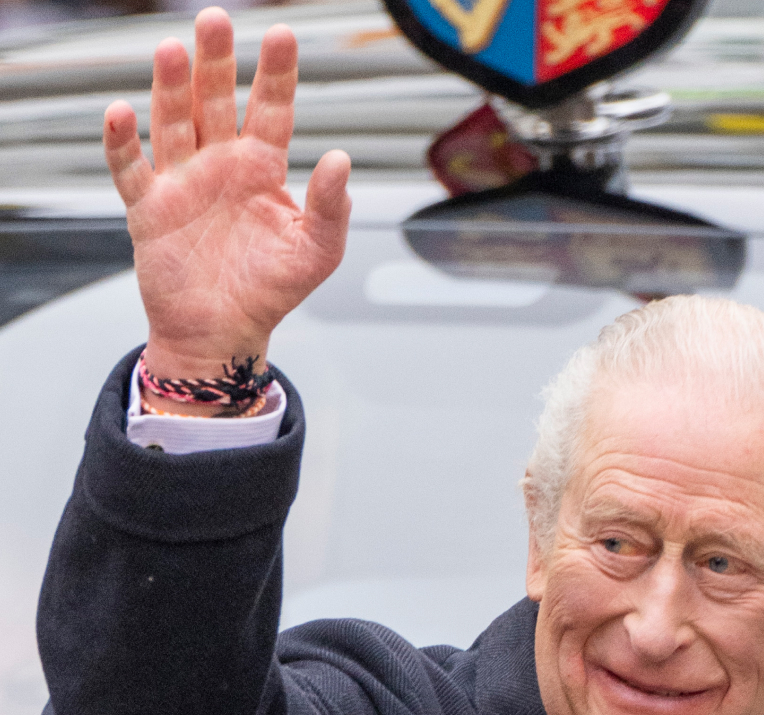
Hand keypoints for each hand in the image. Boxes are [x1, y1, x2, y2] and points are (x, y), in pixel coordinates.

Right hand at [103, 7, 350, 394]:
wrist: (223, 333)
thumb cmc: (271, 291)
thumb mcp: (316, 253)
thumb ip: (332, 209)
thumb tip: (340, 158)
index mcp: (262, 169)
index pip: (272, 110)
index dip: (276, 74)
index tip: (282, 35)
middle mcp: (220, 165)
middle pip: (215, 102)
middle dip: (216, 63)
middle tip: (215, 20)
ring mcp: (182, 182)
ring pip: (173, 122)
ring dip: (170, 88)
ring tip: (171, 50)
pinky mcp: (149, 209)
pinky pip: (130, 169)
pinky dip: (122, 142)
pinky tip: (121, 113)